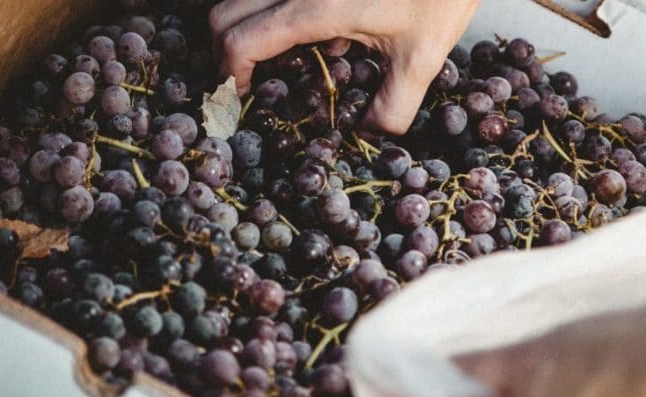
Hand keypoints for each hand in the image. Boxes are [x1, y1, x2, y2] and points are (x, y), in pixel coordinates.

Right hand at [209, 0, 478, 133]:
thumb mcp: (422, 56)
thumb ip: (392, 107)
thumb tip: (369, 135)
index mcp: (315, 9)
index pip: (242, 43)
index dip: (231, 77)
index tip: (242, 98)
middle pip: (223, 14)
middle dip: (224, 52)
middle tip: (245, 79)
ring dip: (241, 24)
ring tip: (269, 51)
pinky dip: (263, 7)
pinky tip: (298, 23)